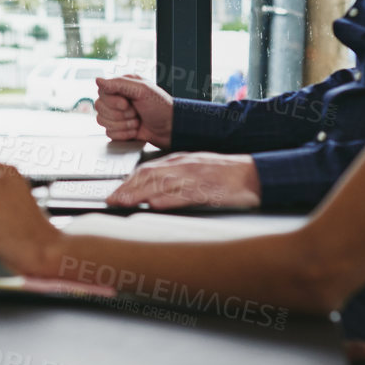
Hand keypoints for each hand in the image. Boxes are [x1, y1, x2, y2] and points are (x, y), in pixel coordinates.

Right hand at [94, 74, 174, 147]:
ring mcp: (117, 115)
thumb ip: (119, 84)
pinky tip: (135, 130)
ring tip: (137, 122)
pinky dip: (124, 134)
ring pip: (102, 121)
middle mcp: (117, 99)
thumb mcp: (143, 90)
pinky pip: (109, 133)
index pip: (102, 92)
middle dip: (120, 114)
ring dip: (123, 125)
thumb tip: (97, 80)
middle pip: (100, 107)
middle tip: (136, 113)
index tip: (127, 104)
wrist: (171, 129)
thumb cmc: (162, 108)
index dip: (112, 101)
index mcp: (122, 86)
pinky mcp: (119, 129)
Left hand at [106, 152, 260, 209]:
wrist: (253, 174)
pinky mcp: (209, 188)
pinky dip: (169, 198)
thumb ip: (174, 180)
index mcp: (179, 161)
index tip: (114, 193)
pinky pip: (186, 193)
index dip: (128, 182)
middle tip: (111, 200)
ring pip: (162, 183)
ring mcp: (196, 176)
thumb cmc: (224, 174)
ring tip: (124, 202)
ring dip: (140, 194)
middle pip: (149, 175)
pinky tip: (156, 204)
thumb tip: (153, 195)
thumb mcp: (195, 171)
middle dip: (127, 188)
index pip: (146, 170)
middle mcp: (184, 166)